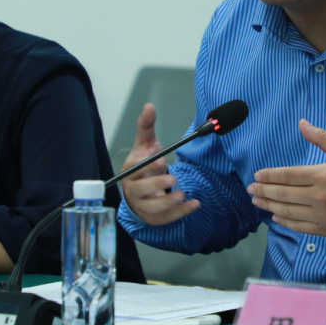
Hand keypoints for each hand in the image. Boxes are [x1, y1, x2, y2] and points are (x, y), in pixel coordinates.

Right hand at [120, 104, 199, 225]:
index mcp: (130, 171)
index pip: (136, 170)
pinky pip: (166, 218)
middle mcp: (133, 191)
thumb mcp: (145, 145)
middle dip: (157, 185)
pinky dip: (181, 213)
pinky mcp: (154, 218)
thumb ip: (146, 126)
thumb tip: (149, 106)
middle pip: (141, 190)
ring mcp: (142, 206)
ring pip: (152, 208)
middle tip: (173, 178)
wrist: (141, 190)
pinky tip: (194, 204)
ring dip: (168, 203)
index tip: (162, 161)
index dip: (148, 167)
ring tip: (183, 194)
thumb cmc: (144, 164)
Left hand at [247, 119, 325, 237]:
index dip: (269, 176)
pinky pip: (300, 227)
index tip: (257, 176)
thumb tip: (302, 123)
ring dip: (270, 207)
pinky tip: (276, 217)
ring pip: (288, 212)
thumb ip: (322, 138)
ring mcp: (323, 216)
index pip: (287, 176)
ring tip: (257, 202)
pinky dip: (286, 222)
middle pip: (283, 195)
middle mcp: (319, 197)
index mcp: (322, 175)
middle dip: (264, 192)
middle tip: (250, 190)